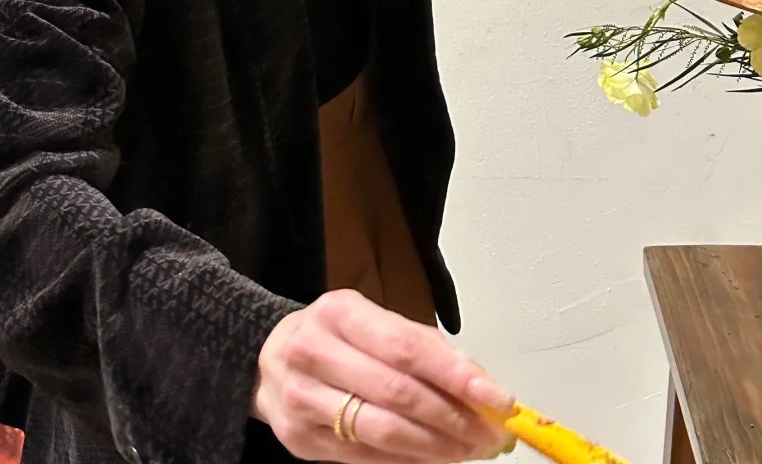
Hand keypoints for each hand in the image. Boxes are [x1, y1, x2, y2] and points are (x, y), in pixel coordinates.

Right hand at [251, 290, 514, 460]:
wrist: (263, 358)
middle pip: (396, 392)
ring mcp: (302, 400)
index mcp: (341, 312)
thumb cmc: (336, 336)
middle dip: (453, 418)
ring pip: (381, 432)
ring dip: (434, 447)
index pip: (407, 347)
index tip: (497, 398)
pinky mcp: (298, 441)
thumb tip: (479, 382)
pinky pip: (363, 458)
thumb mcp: (373, 322)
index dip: (456, 376)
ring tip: (468, 451)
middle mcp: (315, 352)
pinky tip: (432, 460)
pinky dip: (405, 462)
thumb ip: (424, 346)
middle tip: (490, 434)